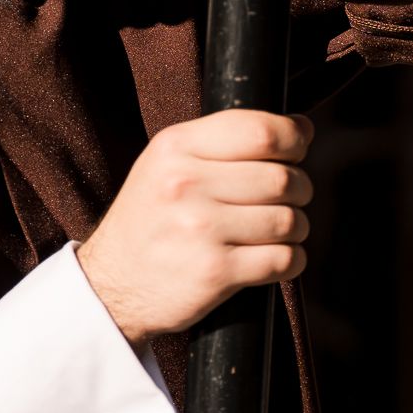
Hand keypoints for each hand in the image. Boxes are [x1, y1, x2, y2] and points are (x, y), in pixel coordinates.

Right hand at [74, 110, 314, 345]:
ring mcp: (200, 230)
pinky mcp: (215, 273)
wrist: (111, 285)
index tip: (297, 151)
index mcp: (175, 147)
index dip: (293, 140)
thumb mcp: (167, 164)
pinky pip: (283, 260)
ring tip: (280, 231)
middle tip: (290, 198)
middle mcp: (186, 184)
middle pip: (282, 178)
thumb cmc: (149, 220)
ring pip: (289, 220)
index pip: (261, 131)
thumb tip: (301, 128)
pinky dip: (291, 261)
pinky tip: (274, 258)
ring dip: (297, 228)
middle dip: (300, 189)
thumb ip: (226, 140)